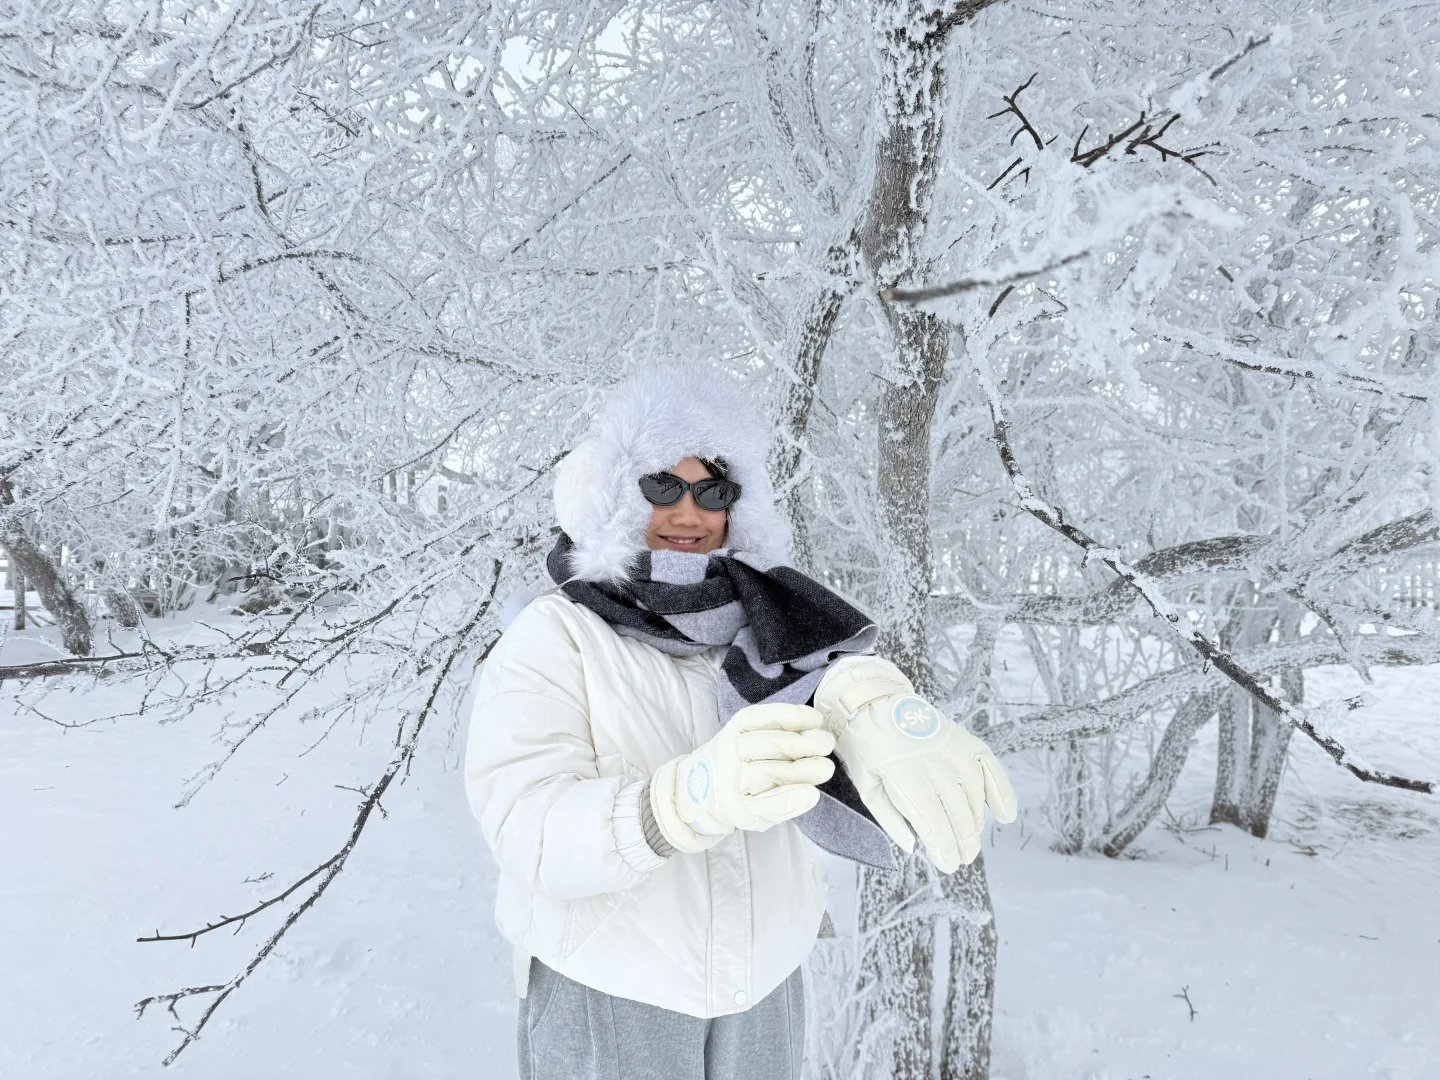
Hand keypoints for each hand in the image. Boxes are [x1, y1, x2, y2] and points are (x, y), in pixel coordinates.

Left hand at [649, 702, 835, 852]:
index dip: (791, 800)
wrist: (702, 782)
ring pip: (771, 743)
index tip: (813, 794)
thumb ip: (785, 806)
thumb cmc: (741, 798)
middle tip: (829, 766)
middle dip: (806, 767)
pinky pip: (763, 717)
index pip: (767, 805)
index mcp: (736, 807)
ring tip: (826, 742)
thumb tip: (812, 795)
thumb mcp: (759, 815)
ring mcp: (730, 748)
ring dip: (803, 741)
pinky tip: (812, 718)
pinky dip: (790, 715)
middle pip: (773, 771)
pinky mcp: (735, 725)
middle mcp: (728, 777)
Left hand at [812, 655, 1016, 872]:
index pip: (934, 820)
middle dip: (963, 841)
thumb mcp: (866, 785)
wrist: (871, 703)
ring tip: (971, 842)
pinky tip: (1005, 814)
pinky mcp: (961, 738)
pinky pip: (989, 765)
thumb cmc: (865, 748)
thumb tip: (913, 846)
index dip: (945, 847)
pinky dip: (1000, 790)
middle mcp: (932, 760)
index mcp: (904, 774)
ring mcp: (950, 747)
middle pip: (957, 810)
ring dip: (976, 822)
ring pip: (973, 793)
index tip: (949, 865)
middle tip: (963, 859)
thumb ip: (889, 818)